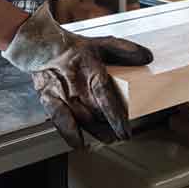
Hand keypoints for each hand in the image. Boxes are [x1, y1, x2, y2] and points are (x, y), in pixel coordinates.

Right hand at [2, 3, 153, 148]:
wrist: (41, 47)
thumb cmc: (73, 48)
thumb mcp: (102, 43)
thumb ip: (125, 50)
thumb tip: (147, 57)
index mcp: (90, 69)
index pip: (105, 95)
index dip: (115, 115)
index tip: (125, 129)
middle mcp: (76, 84)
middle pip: (95, 112)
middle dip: (110, 126)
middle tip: (122, 135)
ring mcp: (63, 94)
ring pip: (82, 119)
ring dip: (96, 132)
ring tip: (109, 139)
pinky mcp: (50, 101)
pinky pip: (60, 122)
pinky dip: (70, 135)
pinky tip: (79, 144)